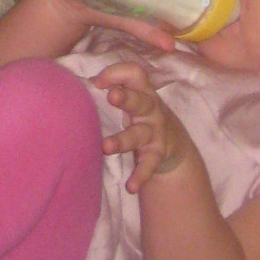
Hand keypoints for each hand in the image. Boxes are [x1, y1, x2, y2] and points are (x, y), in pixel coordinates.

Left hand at [96, 59, 194, 191]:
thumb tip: (85, 83)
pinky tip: (130, 187)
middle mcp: (151, 109)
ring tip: (105, 147)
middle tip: (111, 96)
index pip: (134, 73)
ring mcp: (155, 132)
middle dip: (126, 98)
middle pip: (139, 100)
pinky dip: (140, 176)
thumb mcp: (133, 97)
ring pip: (139, 134)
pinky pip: (149, 165)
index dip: (117, 73)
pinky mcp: (157, 155)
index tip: (98, 82)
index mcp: (142, 90)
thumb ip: (113, 87)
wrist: (174, 142)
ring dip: (122, 141)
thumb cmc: (141, 113)